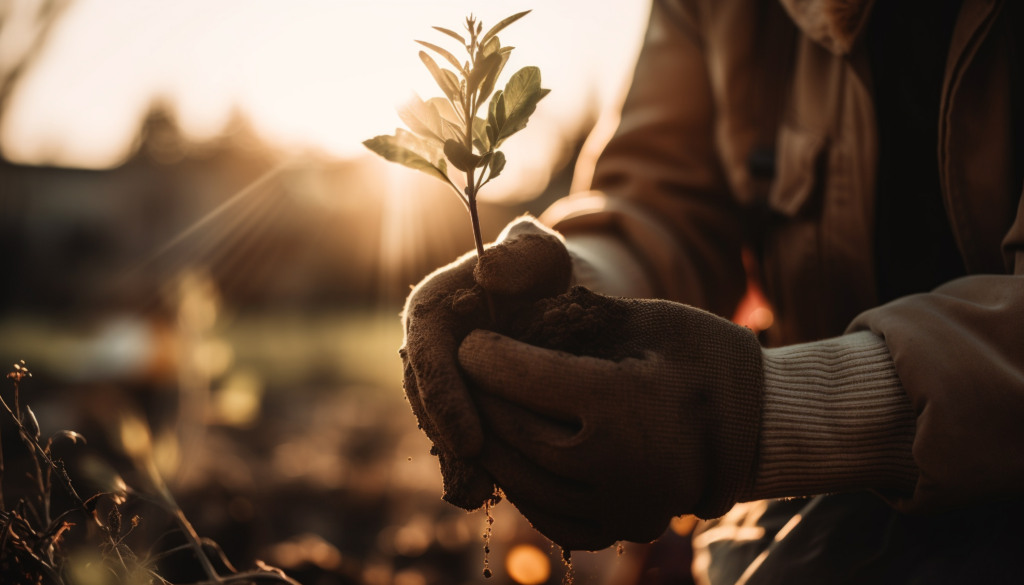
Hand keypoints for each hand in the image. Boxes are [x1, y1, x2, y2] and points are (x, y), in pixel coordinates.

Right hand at [401, 215, 572, 508]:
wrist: (557, 304)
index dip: (443, 399)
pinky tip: (496, 495)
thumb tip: (488, 273)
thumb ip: (521, 253)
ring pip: (438, 427)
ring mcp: (440, 382)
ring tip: (484, 495)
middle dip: (448, 440)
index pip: (426, 354)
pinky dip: (473, 468)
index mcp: (431, 309)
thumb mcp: (541, 254)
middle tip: (478, 475)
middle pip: (426, 401)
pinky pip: (457, 441)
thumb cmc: (547, 273)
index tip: (469, 438)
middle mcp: (427, 349)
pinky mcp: (459, 408)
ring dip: (457, 462)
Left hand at [457, 288, 763, 549]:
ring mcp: (621, 506)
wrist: (761, 425)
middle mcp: (619, 464)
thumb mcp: (651, 318)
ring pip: (522, 479)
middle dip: (480, 398)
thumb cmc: (705, 358)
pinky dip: (522, 483)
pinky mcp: (621, 528)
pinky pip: (548, 515)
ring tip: (483, 410)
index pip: (525, 378)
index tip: (471, 341)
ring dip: (492, 443)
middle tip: (467, 374)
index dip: (486, 356)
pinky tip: (515, 453)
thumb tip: (508, 317)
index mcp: (626, 402)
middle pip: (514, 431)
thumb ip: (578, 316)